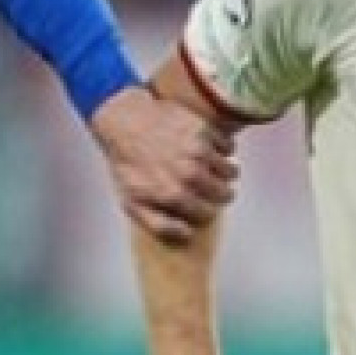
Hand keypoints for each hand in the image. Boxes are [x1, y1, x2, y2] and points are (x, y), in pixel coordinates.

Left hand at [91, 86, 236, 244]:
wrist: (123, 120)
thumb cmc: (127, 163)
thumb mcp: (132, 202)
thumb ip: (160, 225)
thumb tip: (188, 235)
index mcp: (174, 194)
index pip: (209, 213)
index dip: (207, 211)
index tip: (203, 205)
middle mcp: (190, 173)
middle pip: (225, 194)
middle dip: (220, 194)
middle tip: (211, 188)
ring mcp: (200, 149)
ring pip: (232, 170)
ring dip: (225, 172)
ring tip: (212, 169)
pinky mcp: (205, 128)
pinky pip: (229, 146)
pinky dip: (223, 149)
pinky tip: (209, 149)